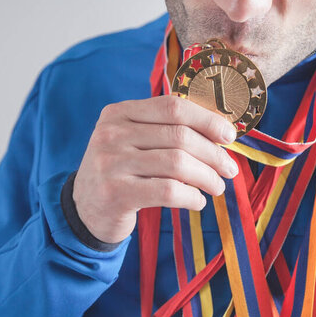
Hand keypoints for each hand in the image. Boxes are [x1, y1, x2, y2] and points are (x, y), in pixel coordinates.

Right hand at [72, 95, 238, 243]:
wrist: (85, 210)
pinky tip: (198, 201)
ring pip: (178, 163)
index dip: (207, 119)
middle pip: (180, 136)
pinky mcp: (116, 194)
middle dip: (214, 154)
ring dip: (207, 177)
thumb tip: (221, 132)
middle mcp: (111, 133)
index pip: (173, 107)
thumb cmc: (122, 172)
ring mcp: (110, 163)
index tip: (230, 135)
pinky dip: (192, 197)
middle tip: (230, 170)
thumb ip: (165, 131)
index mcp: (119, 112)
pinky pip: (169, 191)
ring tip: (217, 187)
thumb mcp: (133, 142)